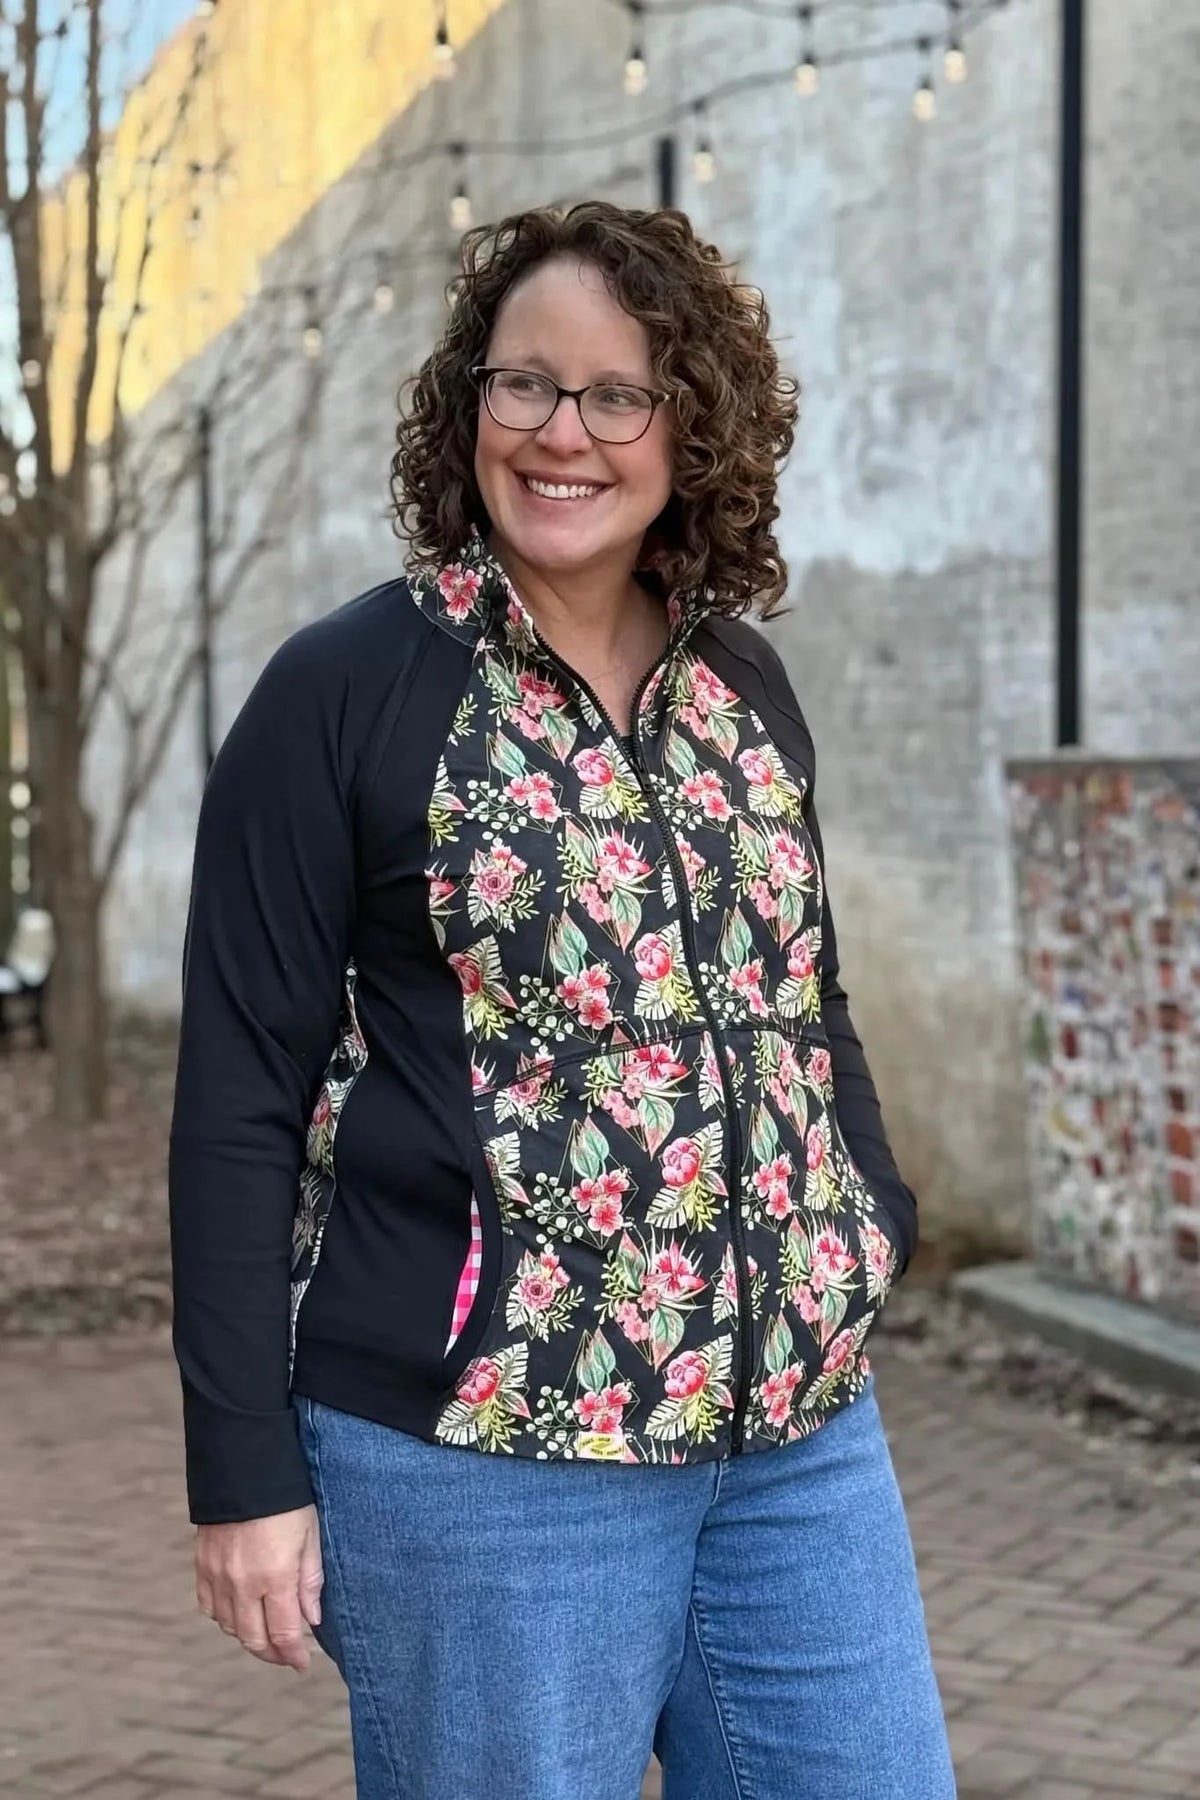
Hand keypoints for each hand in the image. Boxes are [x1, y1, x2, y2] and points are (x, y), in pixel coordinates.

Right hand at [195, 1505, 323, 1669]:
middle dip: (272, 1654)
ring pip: (230, 1627)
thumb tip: (312, 1619)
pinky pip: (209, 1607)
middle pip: (254, 1639)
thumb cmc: (286, 1500)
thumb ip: (310, 1580)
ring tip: (267, 1633)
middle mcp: (243, 1584)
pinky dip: (224, 1618)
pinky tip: (239, 1613)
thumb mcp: (311, 1536)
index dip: (293, 1655)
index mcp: (275, 1577)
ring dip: (249, 1637)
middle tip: (286, 1655)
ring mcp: (219, 1576)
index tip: (302, 1664)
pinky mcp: (203, 1566)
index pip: (284, 1634)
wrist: (244, 1469)